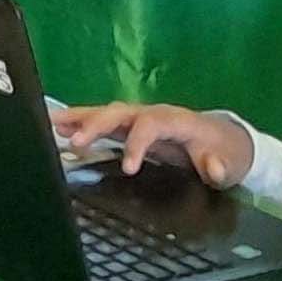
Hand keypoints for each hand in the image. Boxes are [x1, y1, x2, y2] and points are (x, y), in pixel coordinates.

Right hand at [49, 100, 252, 186]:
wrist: (227, 141)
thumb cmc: (225, 152)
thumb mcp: (229, 163)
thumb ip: (219, 166)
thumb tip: (213, 167)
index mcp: (176, 120)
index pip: (151, 124)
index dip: (137, 143)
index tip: (128, 168)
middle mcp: (153, 113)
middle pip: (121, 112)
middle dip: (97, 124)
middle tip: (75, 142)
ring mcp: (140, 118)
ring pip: (106, 112)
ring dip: (80, 118)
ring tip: (52, 124)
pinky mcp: (131, 126)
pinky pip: (103, 121)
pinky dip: (81, 121)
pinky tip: (59, 126)